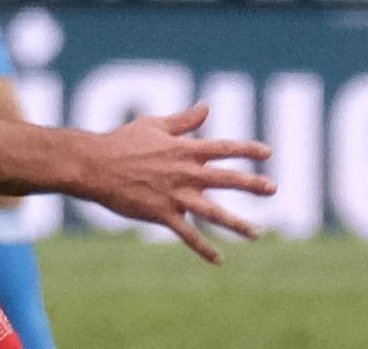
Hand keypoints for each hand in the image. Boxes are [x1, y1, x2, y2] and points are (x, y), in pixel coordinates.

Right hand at [75, 105, 274, 263]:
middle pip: (226, 178)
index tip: (268, 152)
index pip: (223, 148)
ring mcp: (175, 194)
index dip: (247, 149)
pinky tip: (219, 259)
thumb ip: (183, 121)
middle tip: (273, 189)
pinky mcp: (162, 214)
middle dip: (252, 184)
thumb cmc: (122, 141)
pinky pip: (188, 234)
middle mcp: (185, 172)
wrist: (95, 165)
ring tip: (257, 233)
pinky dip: (204, 248)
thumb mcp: (153, 125)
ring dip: (236, 223)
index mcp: (184, 149)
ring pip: (213, 212)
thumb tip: (207, 108)